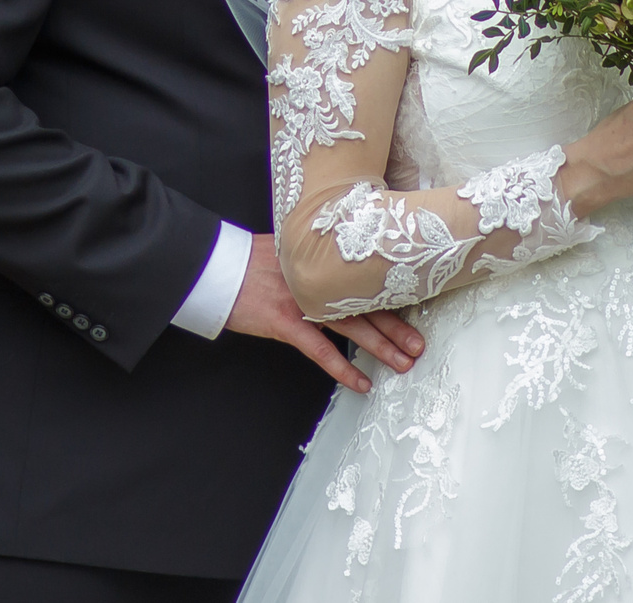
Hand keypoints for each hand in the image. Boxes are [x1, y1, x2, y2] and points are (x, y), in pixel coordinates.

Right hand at [224, 229, 423, 391]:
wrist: (213, 265)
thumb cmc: (247, 259)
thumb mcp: (287, 250)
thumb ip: (315, 260)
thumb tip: (340, 271)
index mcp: (320, 260)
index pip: (363, 279)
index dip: (390, 297)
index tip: (415, 310)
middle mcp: (316, 279)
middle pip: (365, 304)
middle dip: (396, 328)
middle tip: (419, 346)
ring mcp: (301, 301)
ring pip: (351, 327)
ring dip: (381, 347)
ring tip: (403, 363)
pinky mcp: (283, 321)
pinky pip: (320, 350)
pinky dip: (343, 368)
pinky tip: (362, 382)